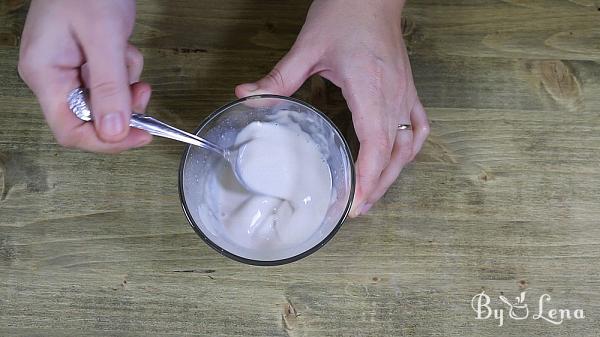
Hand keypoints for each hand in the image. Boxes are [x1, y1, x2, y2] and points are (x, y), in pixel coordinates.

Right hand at [18, 0, 151, 152]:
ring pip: (106, 101)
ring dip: (126, 85)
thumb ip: (109, 86)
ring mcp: (69, 69)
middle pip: (91, 118)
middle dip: (122, 107)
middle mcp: (53, 76)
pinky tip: (123, 46)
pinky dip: (125, 70)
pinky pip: (112, 82)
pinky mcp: (86, 62)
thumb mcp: (103, 37)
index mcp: (45, 73)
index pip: (70, 130)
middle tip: (142, 90)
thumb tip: (115, 132)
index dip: (106, 142)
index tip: (140, 138)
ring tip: (127, 54)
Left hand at [235, 0, 429, 216]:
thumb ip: (278, 77)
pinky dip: (410, 149)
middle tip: (357, 210)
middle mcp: (393, 95)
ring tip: (373, 194)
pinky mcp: (408, 88)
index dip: (369, 179)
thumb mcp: (308, 47)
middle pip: (394, 155)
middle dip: (377, 187)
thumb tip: (247, 96)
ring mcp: (406, 93)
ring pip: (408, 146)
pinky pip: (419, 126)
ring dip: (393, 173)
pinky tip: (399, 159)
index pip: (377, 145)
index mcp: (370, 88)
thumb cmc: (346, 12)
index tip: (356, 205)